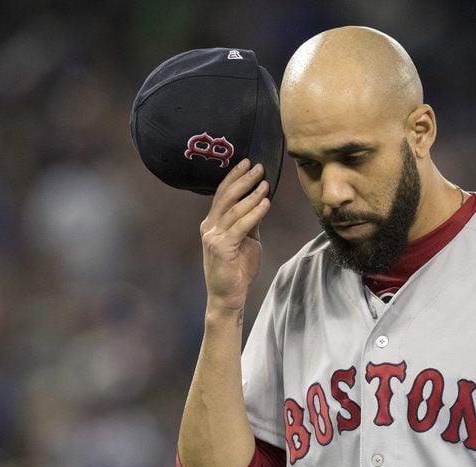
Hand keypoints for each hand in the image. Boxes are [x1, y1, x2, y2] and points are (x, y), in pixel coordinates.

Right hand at [199, 159, 270, 315]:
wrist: (229, 296)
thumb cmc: (238, 269)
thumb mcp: (247, 240)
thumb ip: (250, 221)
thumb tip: (261, 200)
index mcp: (212, 223)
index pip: (222, 194)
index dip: (234, 177)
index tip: (247, 162)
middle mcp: (209, 227)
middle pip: (226, 197)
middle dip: (243, 179)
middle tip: (258, 166)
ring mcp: (213, 237)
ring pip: (233, 209)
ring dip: (251, 194)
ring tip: (265, 183)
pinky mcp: (221, 248)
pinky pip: (240, 226)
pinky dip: (254, 213)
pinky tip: (266, 203)